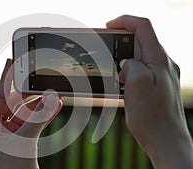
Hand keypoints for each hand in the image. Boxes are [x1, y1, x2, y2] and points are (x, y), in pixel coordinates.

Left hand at [0, 59, 62, 168]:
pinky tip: (55, 106)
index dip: (7, 78)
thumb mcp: (26, 139)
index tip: (12, 61)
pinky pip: (30, 122)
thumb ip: (40, 117)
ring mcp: (6, 133)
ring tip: (55, 95)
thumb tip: (53, 97)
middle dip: (29, 93)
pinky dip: (42, 116)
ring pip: (24, 112)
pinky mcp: (18, 138)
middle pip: (13, 102)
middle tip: (39, 78)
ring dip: (40, 105)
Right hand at [107, 15, 192, 168]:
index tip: (107, 26)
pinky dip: (128, 72)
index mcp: (160, 59)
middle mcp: (163, 64)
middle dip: (120, 43)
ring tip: (112, 72)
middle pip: (140, 41)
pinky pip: (141, 71)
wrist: (165, 140)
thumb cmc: (152, 116)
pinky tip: (120, 84)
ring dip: (123, 60)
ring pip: (139, 57)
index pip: (143, 27)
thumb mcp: (136, 83)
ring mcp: (161, 76)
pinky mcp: (157, 86)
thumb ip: (130, 64)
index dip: (124, 21)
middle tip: (105, 51)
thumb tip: (127, 64)